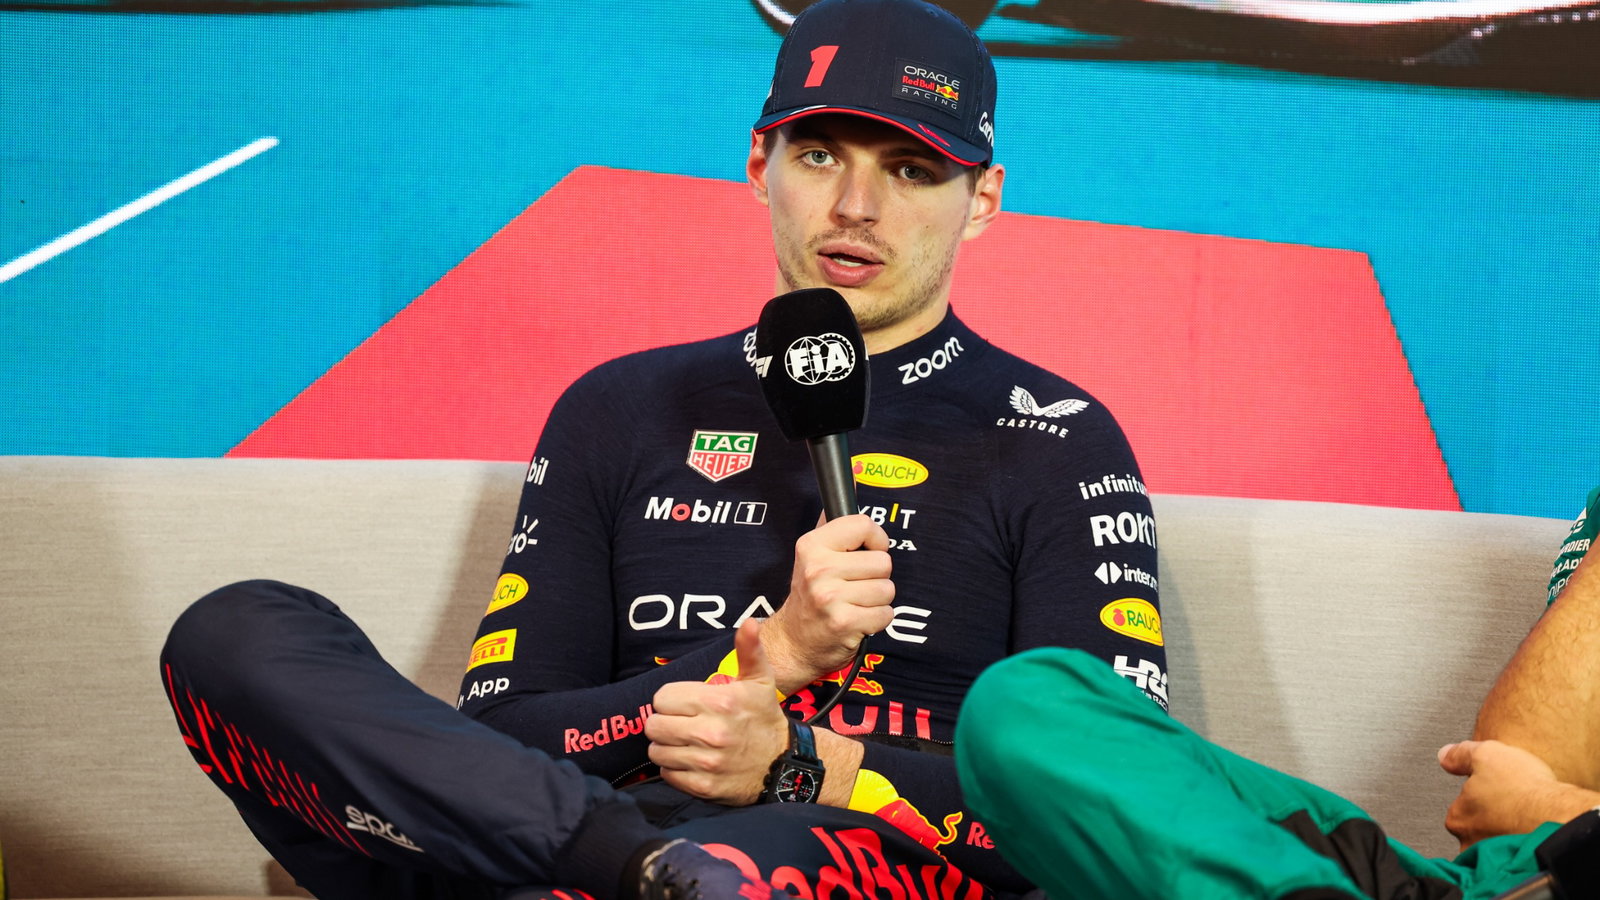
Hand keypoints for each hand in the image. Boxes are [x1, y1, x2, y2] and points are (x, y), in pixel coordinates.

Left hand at [646, 619, 790, 805]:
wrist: (783, 764)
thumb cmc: (763, 718)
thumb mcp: (760, 681)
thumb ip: (749, 650)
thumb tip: (750, 623)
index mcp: (720, 702)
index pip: (662, 698)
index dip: (671, 700)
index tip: (686, 705)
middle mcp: (711, 733)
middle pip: (654, 725)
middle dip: (665, 722)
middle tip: (682, 724)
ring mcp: (706, 762)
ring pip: (656, 751)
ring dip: (667, 746)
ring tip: (686, 743)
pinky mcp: (703, 787)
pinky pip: (667, 774)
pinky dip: (675, 768)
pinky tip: (692, 761)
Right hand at [761, 514, 894, 693]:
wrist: (793, 641)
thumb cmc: (810, 594)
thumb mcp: (814, 553)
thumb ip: (835, 520)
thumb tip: (858, 477)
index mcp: (812, 545)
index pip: (864, 525)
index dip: (874, 540)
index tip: (866, 551)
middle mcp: (819, 569)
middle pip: (883, 562)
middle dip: (876, 576)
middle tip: (854, 586)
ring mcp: (831, 597)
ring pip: (888, 589)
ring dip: (877, 599)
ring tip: (855, 603)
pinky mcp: (845, 623)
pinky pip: (886, 614)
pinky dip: (877, 619)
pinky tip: (858, 619)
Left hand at [1439, 739, 1599, 848]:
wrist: (1563, 819)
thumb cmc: (1526, 791)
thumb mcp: (1487, 755)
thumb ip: (1460, 755)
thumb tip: (1445, 756)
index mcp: (1458, 818)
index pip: (1460, 808)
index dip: (1480, 796)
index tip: (1497, 791)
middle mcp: (1470, 844)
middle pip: (1477, 829)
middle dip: (1492, 819)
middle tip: (1513, 807)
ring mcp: (1495, 858)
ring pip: (1496, 844)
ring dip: (1507, 834)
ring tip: (1525, 821)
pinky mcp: (1517, 868)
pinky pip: (1515, 856)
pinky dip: (1522, 847)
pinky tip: (1532, 835)